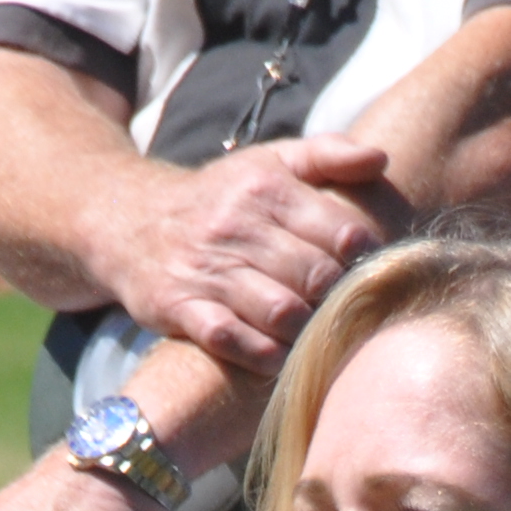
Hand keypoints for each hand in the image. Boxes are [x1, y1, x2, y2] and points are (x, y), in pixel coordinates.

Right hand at [96, 138, 398, 371]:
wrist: (129, 222)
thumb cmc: (219, 198)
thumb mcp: (270, 161)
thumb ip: (328, 154)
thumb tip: (381, 157)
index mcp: (267, 188)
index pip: (341, 233)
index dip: (364, 261)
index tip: (368, 273)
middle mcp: (237, 226)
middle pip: (315, 276)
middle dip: (337, 300)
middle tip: (346, 312)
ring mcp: (207, 269)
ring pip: (279, 311)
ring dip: (306, 331)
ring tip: (315, 335)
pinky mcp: (178, 306)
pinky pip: (229, 338)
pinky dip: (261, 354)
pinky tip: (278, 355)